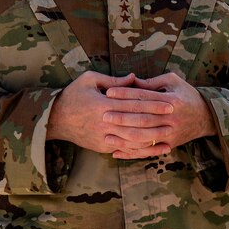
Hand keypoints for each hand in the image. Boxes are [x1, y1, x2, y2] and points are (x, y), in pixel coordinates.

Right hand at [46, 71, 172, 157]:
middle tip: (174, 119)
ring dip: (151, 140)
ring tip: (168, 138)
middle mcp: (104, 123)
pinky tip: (151, 149)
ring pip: (132, 140)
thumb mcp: (89, 80)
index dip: (153, 104)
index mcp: (103, 104)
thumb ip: (113, 79)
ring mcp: (103, 137)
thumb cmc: (72, 95)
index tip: (169, 103)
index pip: (134, 104)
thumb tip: (134, 78)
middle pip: (136, 123)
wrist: (54, 119)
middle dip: (157, 122)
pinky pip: (124, 150)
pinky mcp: (102, 147)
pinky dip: (139, 150)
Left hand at [103, 71, 216, 159]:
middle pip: (143, 117)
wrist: (207, 117)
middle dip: (122, 116)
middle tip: (103, 115)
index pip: (144, 96)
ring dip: (124, 137)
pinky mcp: (170, 144)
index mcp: (172, 99)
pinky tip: (117, 152)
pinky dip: (132, 153)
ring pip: (144, 137)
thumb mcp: (174, 81)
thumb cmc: (187, 95)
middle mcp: (171, 117)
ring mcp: (171, 133)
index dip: (126, 94)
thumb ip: (152, 82)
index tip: (109, 92)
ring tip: (107, 135)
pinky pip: (148, 151)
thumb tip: (131, 81)